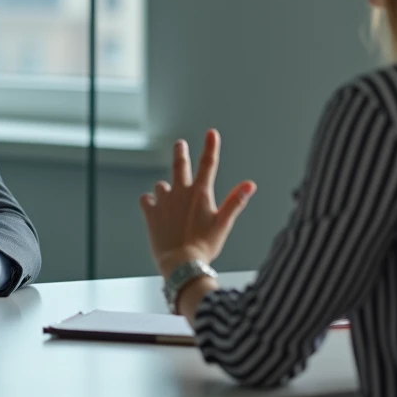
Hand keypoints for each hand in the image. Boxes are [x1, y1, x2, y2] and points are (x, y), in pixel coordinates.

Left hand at [140, 129, 256, 277]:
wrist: (181, 263)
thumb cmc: (205, 246)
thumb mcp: (224, 223)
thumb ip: (235, 201)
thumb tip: (250, 184)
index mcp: (200, 193)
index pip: (208, 164)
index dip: (211, 147)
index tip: (211, 133)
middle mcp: (180, 193)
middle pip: (180, 165)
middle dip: (181, 152)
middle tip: (180, 143)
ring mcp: (164, 202)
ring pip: (161, 185)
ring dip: (165, 187)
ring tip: (168, 193)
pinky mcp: (150, 214)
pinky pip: (146, 200)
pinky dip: (150, 201)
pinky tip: (152, 205)